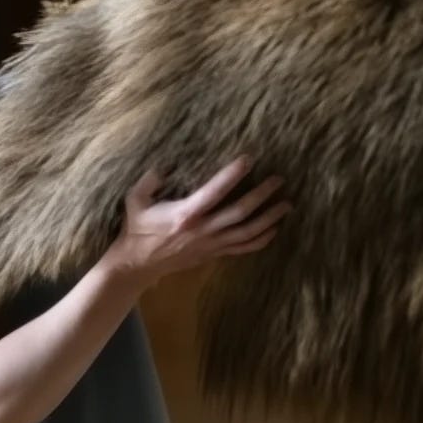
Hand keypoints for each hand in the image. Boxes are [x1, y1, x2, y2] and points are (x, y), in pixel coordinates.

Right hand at [104, 156, 290, 286]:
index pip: (214, 192)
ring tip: (287, 205)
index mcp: (185, 214)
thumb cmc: (136, 228)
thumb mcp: (135, 199)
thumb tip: (164, 163)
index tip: (249, 159)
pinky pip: (242, 249)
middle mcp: (202, 230)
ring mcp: (210, 245)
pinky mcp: (213, 254)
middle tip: (279, 180)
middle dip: (262, 196)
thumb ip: (150, 180)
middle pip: (240, 212)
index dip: (232, 175)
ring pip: (247, 232)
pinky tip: (274, 229)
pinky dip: (261, 240)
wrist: (137, 263)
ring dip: (269, 219)